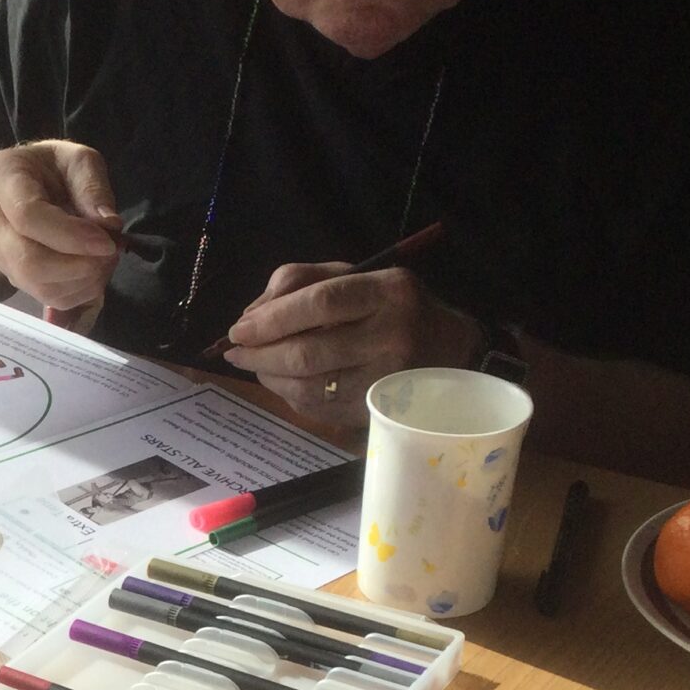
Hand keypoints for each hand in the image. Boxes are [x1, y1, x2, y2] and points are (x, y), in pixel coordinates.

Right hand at [0, 141, 123, 310]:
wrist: (25, 184)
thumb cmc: (53, 167)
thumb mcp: (78, 160)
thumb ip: (93, 187)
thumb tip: (109, 225)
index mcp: (3, 176)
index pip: (27, 216)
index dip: (70, 236)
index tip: (107, 241)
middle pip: (29, 261)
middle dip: (79, 265)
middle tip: (111, 251)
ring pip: (39, 286)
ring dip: (83, 281)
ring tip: (106, 258)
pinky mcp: (14, 276)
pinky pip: (48, 297)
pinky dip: (79, 292)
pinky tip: (94, 271)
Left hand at [221, 263, 481, 427]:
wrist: (453, 351)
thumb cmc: (395, 307)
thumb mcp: (358, 276)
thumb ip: (303, 281)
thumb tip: (253, 313)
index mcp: (388, 293)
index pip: (322, 303)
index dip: (273, 318)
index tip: (239, 329)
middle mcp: (391, 338)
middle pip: (309, 352)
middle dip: (261, 354)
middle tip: (236, 351)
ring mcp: (386, 381)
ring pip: (310, 387)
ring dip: (270, 378)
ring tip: (253, 365)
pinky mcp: (378, 413)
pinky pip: (320, 409)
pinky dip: (290, 395)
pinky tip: (281, 382)